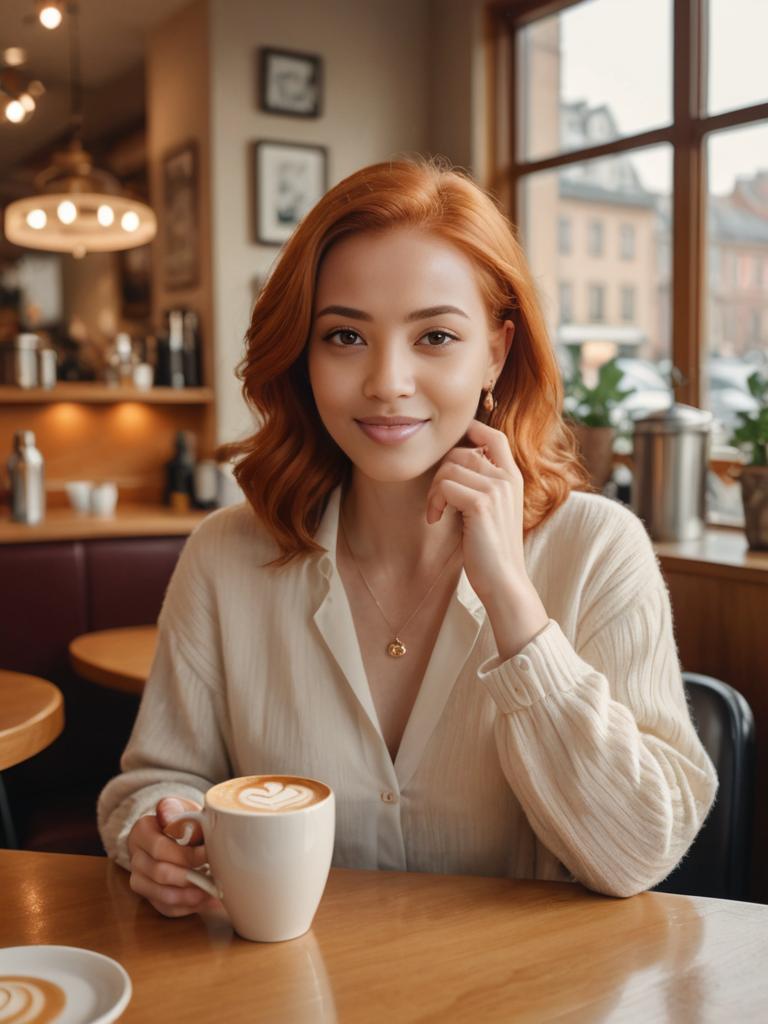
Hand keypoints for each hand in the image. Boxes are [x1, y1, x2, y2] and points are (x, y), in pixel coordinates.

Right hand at [126, 796, 222, 918]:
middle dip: (190, 877)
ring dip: (191, 897)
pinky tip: (210, 902)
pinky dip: (191, 908)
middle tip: (216, 876)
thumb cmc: (182, 820)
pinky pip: (168, 909)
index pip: (160, 849)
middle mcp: (136, 858)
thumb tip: (167, 816)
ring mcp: (141, 880)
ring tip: (215, 893)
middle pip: (161, 874)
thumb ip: (175, 809)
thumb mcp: (180, 808)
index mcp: (141, 832)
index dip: (186, 855)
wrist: (177, 833)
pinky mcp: (150, 897)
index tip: (209, 853)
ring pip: (163, 896)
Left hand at [426, 418, 527, 605]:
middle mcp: (507, 478)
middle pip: (461, 451)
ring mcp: (496, 489)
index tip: (448, 450)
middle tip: (437, 500)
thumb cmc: (491, 549)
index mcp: (513, 477)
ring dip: (434, 490)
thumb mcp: (492, 510)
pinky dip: (434, 503)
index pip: (494, 435)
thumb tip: (453, 461)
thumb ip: (482, 484)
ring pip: (449, 468)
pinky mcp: (481, 504)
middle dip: (440, 473)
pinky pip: (444, 487)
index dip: (470, 431)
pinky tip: (435, 519)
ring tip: (436, 511)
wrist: (503, 581)